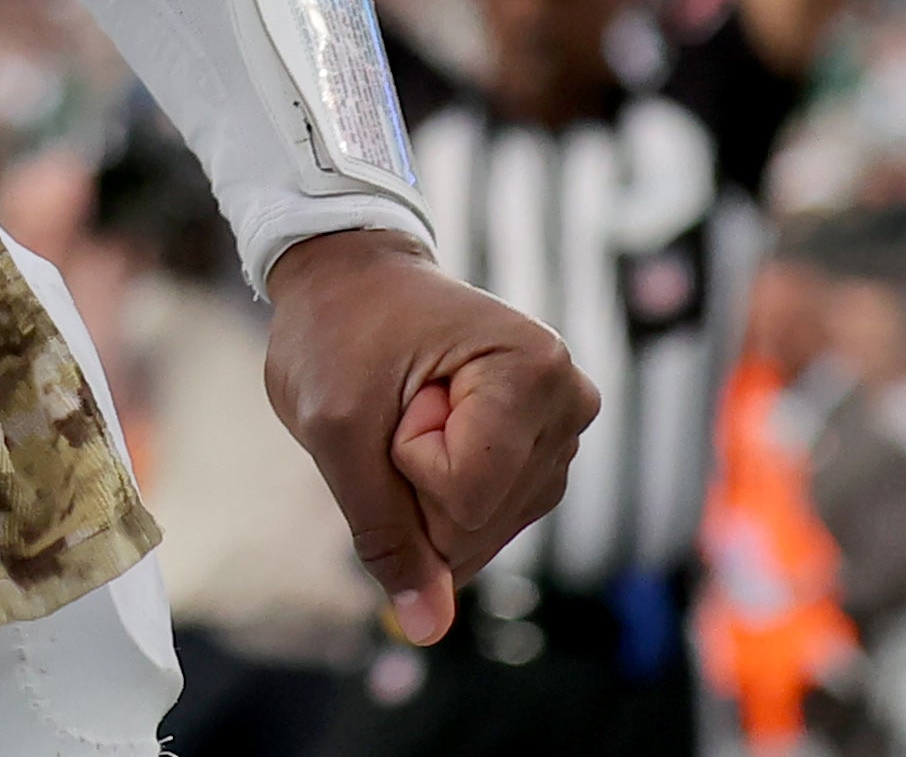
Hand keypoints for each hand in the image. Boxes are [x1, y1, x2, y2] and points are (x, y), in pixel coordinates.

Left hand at [261, 230, 598, 642]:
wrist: (352, 276)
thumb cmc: (338, 331)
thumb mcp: (336, 429)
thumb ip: (383, 534)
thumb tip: (427, 629)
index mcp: (532, 373)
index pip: (464, 498)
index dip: (403, 465)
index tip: (394, 394)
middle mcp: (568, 402)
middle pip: (479, 525)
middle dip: (414, 486)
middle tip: (398, 404)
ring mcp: (562, 431)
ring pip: (485, 534)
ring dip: (426, 492)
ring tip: (413, 411)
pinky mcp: (543, 453)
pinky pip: (489, 522)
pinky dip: (443, 497)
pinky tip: (432, 432)